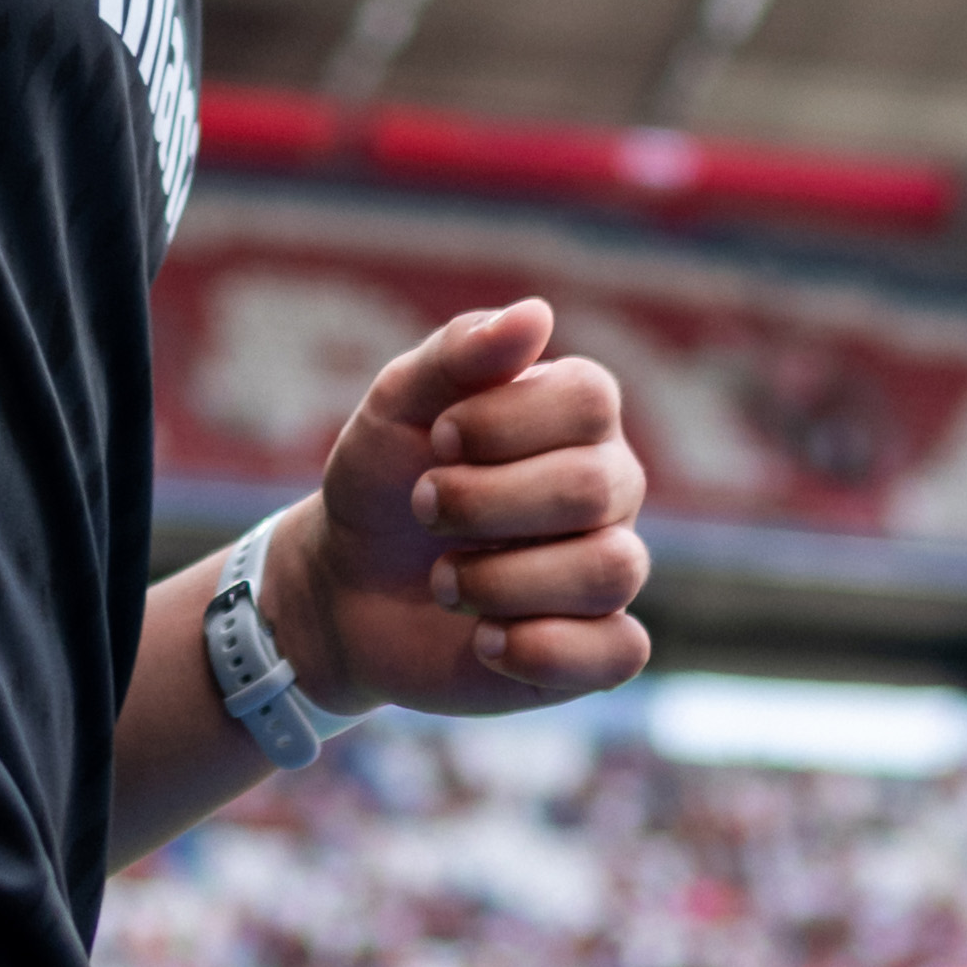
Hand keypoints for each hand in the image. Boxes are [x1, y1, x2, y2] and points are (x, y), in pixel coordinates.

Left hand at [287, 299, 651, 719]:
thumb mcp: (396, 405)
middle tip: (424, 509)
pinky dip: (545, 649)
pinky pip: (621, 652)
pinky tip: (485, 641)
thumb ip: (460, 353)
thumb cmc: (383, 481)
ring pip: (611, 571)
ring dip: (502, 581)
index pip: (589, 399)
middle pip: (592, 488)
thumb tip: (537, 314)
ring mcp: (604, 568)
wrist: (345, 586)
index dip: (504, 423)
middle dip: (483, 504)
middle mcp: (608, 488)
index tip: (436, 439)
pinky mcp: (591, 648)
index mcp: (577, 417)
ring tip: (444, 583)